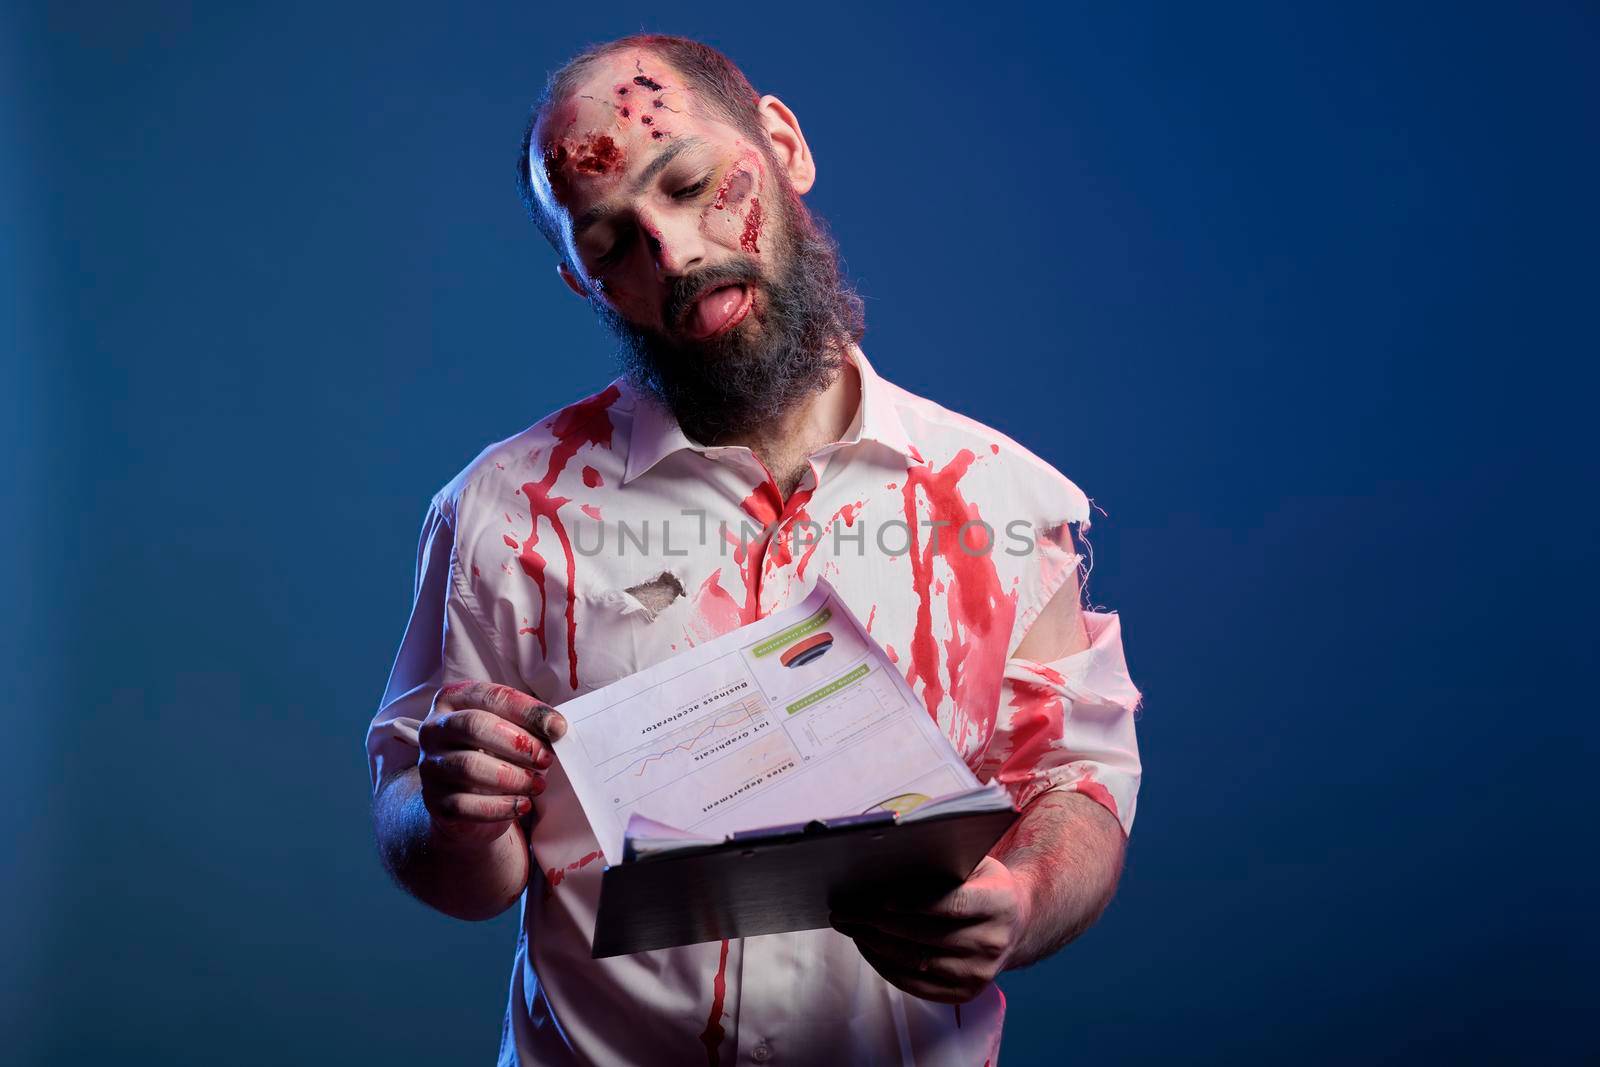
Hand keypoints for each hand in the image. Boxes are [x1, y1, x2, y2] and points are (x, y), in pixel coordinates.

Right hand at [416, 680, 566, 846]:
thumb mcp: (506, 732)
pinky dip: (501, 806)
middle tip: (546, 758)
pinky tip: (522, 805)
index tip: (557, 727)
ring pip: (470, 766)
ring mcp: (430, 766)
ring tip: (537, 784)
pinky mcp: (435, 801)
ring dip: (513, 776)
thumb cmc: (492, 755)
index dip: (527, 711)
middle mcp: (435, 729)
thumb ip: (526, 726)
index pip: (491, 696)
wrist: (464, 803)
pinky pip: (466, 804)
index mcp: (453, 700)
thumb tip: (555, 729)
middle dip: (517, 742)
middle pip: (474, 725)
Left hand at [830, 856, 1031, 1002]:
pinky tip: (868, 947)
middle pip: (926, 935)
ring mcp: (980, 973)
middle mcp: (993, 942)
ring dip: (875, 944)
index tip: (879, 899)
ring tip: (850, 926)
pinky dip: (885, 966)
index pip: (952, 904)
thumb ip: (943, 862)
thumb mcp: (975, 863)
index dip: (914, 903)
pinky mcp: (965, 994)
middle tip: (845, 911)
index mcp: (999, 903)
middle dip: (878, 922)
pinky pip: (915, 984)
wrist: (1014, 924)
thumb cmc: (983, 884)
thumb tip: (888, 862)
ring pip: (915, 961)